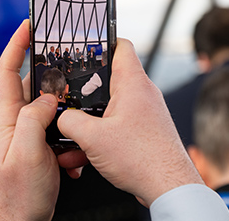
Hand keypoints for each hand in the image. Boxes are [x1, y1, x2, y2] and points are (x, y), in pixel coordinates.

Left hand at [0, 20, 59, 220]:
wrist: (21, 220)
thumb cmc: (17, 193)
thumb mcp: (27, 151)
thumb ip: (35, 118)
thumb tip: (49, 98)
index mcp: (7, 119)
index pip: (9, 72)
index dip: (17, 46)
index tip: (30, 25)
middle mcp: (18, 123)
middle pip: (36, 86)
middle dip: (55, 78)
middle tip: (72, 67)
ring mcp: (31, 135)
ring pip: (55, 110)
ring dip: (71, 116)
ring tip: (79, 127)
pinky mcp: (45, 147)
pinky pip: (64, 132)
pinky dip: (75, 139)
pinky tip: (77, 155)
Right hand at [57, 39, 202, 206]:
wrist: (168, 186)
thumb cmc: (144, 158)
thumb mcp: (93, 137)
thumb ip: (70, 121)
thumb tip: (59, 117)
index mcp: (133, 84)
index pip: (121, 46)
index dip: (101, 42)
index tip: (81, 46)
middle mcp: (142, 95)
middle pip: (108, 80)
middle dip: (83, 91)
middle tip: (63, 96)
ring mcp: (144, 114)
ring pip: (108, 109)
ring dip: (87, 123)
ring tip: (69, 137)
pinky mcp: (143, 132)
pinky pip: (115, 128)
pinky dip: (98, 139)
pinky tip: (81, 157)